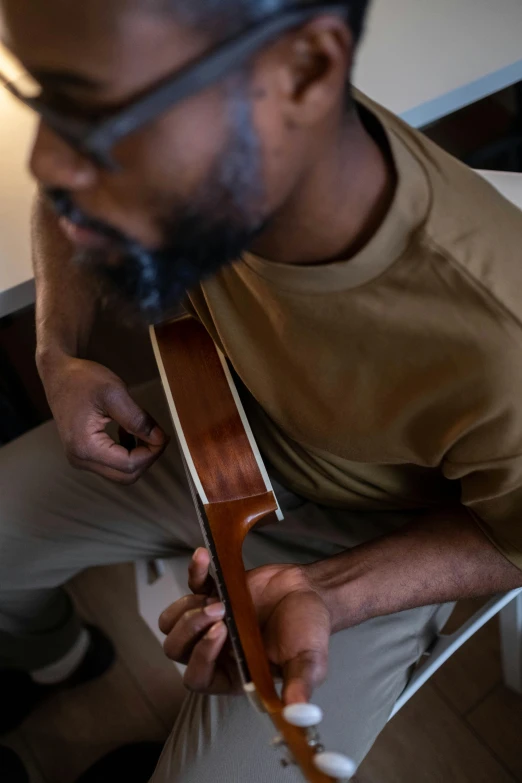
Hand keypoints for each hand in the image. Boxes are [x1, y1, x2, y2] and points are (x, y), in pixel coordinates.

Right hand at [40, 353, 167, 483]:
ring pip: (120, 472)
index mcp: (86, 447)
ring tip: (142, 431)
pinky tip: (127, 432)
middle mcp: (80, 459)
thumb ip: (138, 420)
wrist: (58, 375)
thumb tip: (159, 439)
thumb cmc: (82, 380)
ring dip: (137, 455)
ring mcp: (80, 459)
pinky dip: (126, 452)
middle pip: (126, 475)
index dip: (152, 452)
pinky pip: (111, 464)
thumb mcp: (115, 393)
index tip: (163, 435)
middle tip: (157, 435)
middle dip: (147, 457)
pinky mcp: (83, 454)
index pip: (129, 464)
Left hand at [159, 548, 331, 703]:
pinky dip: (193, 571)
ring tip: (218, 597)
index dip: (201, 657)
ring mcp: (210, 621)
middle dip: (191, 629)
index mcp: (233, 674)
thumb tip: (297, 712)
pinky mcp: (212, 593)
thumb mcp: (309, 659)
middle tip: (219, 610)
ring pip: (172, 623)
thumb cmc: (310, 630)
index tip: (222, 632)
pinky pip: (190, 586)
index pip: (197, 678)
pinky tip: (203, 557)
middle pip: (176, 649)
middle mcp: (216, 651)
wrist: (311, 593)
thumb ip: (301, 684)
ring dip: (186, 608)